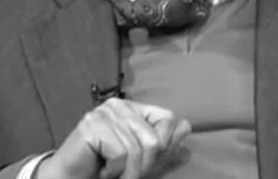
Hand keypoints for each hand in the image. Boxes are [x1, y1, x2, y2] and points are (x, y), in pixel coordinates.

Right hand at [36, 98, 190, 178]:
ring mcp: (102, 113)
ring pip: (137, 148)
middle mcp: (117, 105)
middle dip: (143, 166)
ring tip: (114, 174)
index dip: (163, 147)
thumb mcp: (141, 159)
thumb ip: (163, 144)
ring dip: (127, 172)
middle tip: (126, 174)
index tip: (145, 164)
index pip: (167, 119)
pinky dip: (113, 171)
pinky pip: (120, 153)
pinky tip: (102, 169)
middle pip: (154, 139)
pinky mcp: (91, 126)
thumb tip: (187, 125)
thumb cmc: (105, 169)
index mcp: (131, 108)